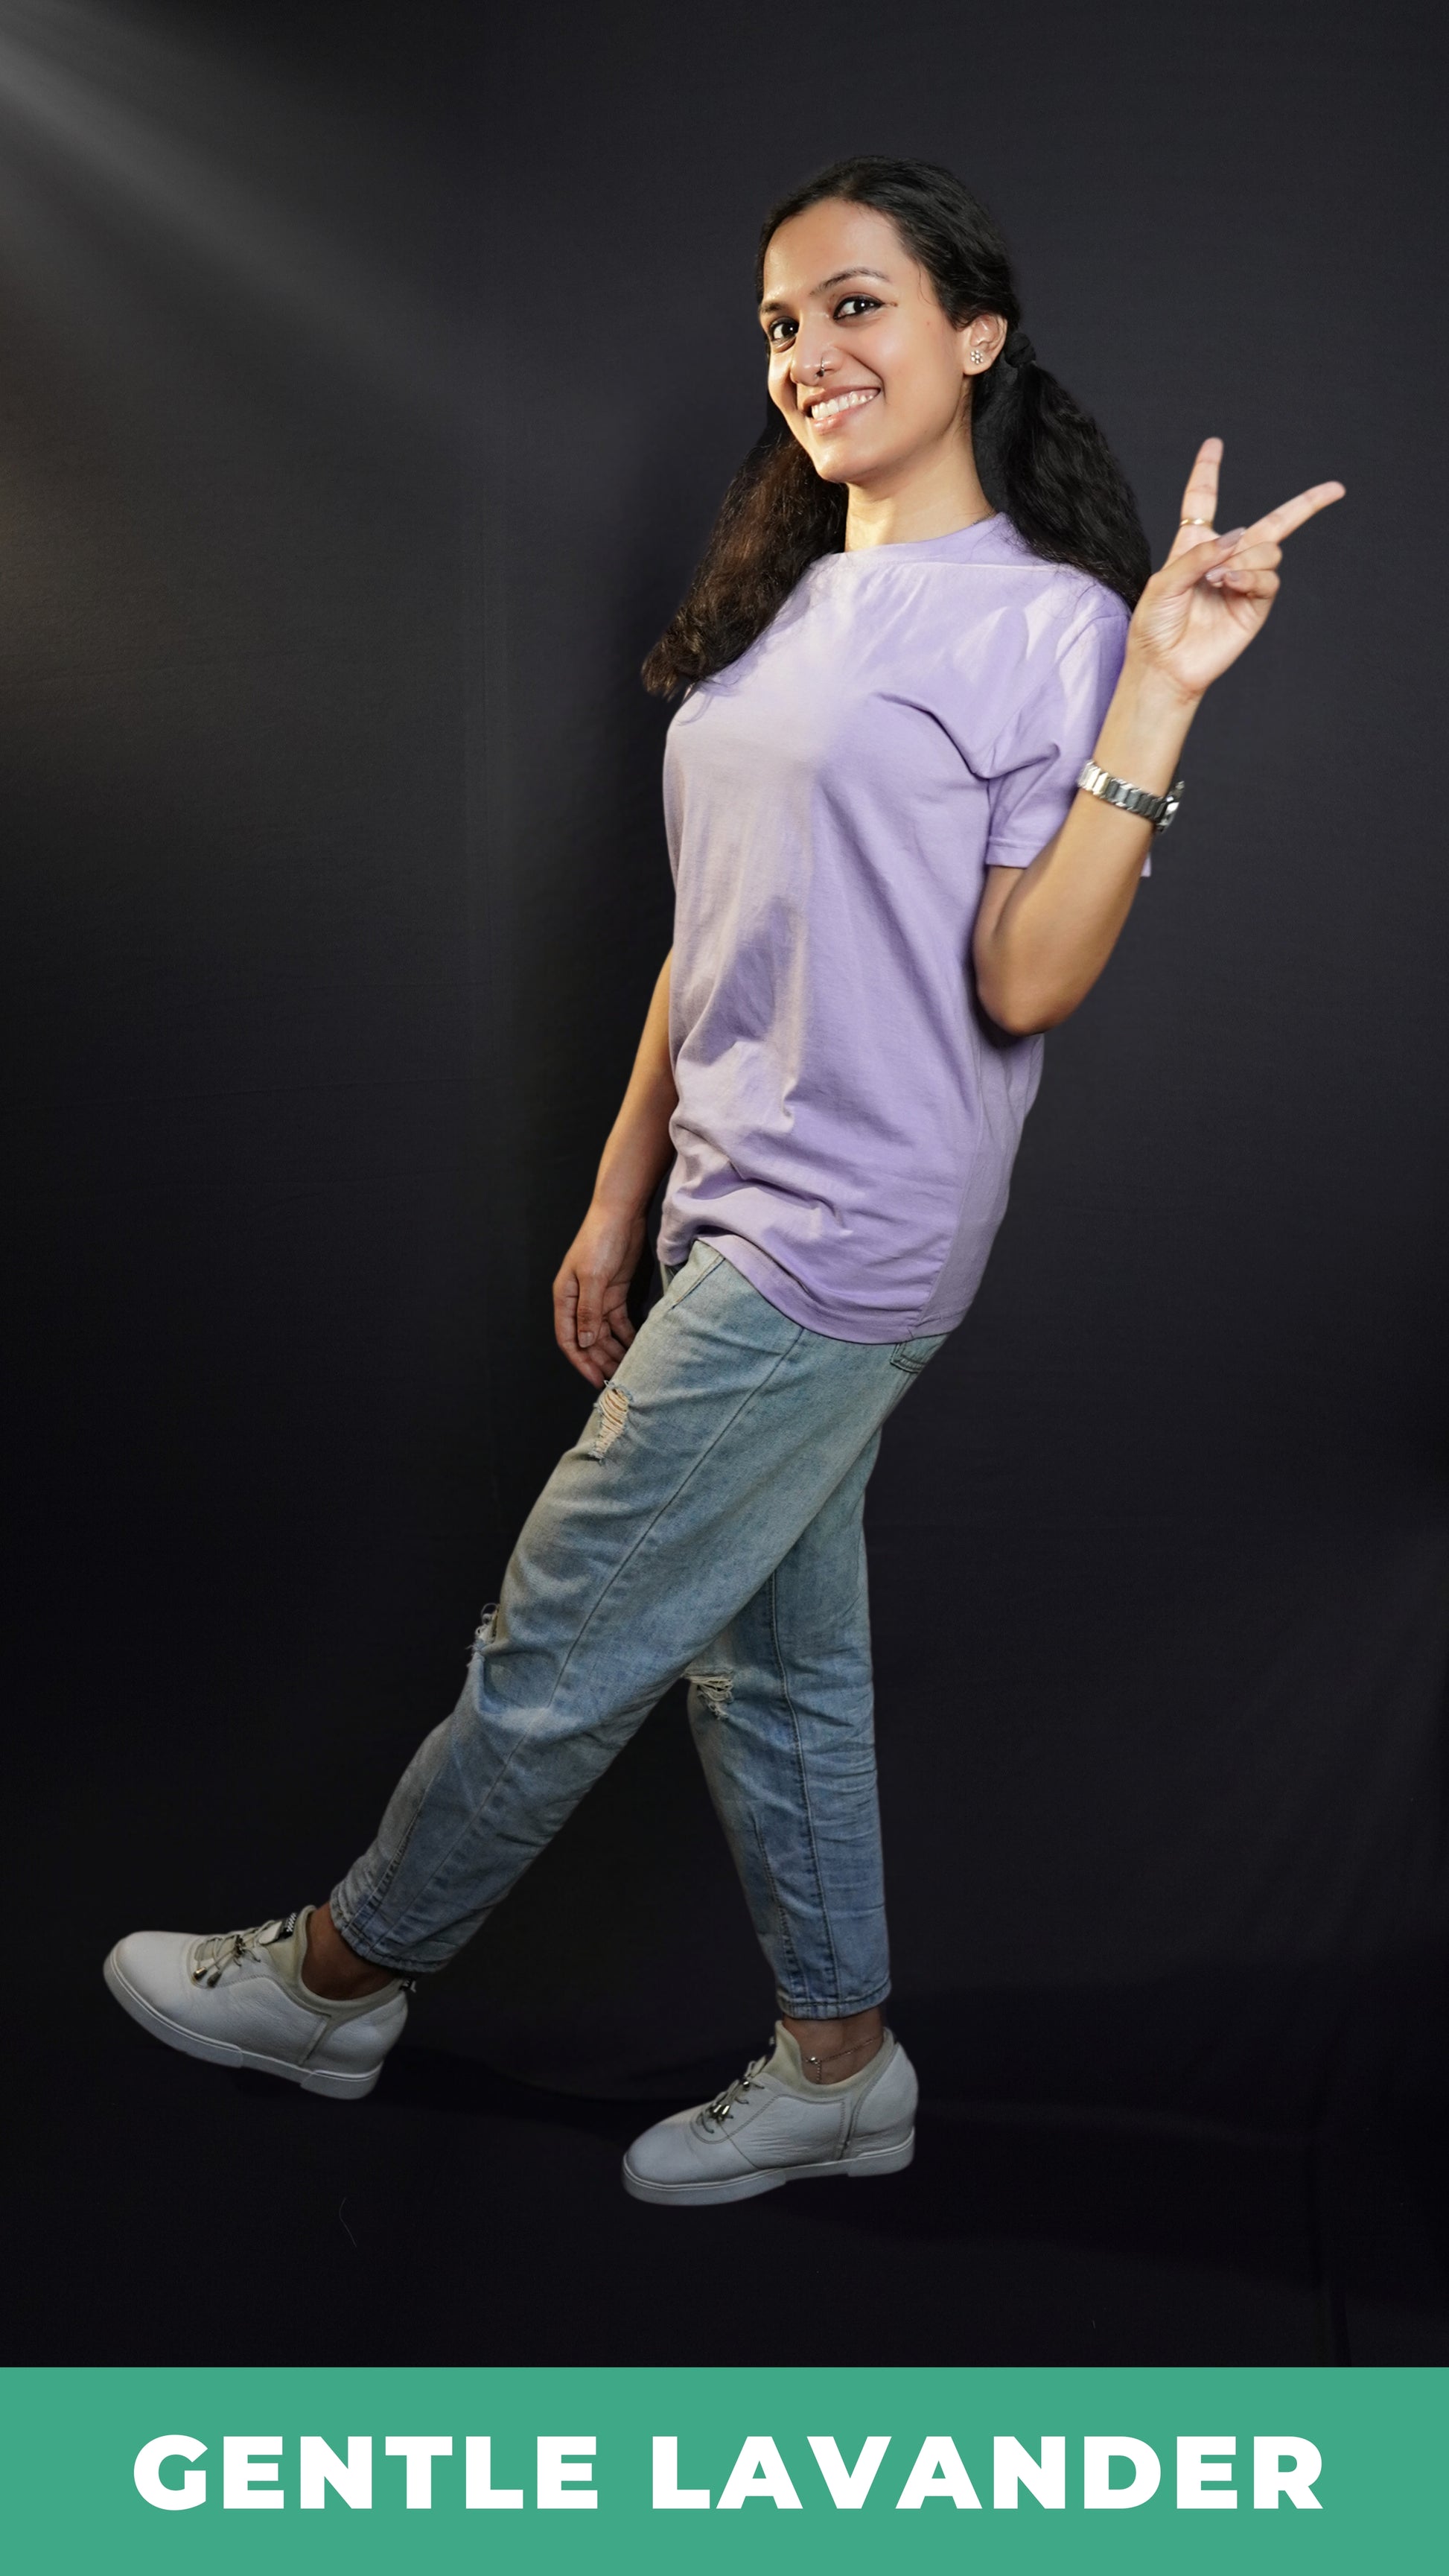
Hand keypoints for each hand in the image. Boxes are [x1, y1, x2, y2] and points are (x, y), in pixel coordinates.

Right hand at [552, 1201, 646, 1387]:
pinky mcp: (616, 1292)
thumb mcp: (593, 1276)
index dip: (581, 1361)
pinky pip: (619, 1322)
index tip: (595, 1380)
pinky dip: (627, 1336)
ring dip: (615, 1351)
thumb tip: (586, 1342)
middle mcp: (580, 1301)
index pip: (568, 1338)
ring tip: (630, 1368)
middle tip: (619, 1380)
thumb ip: (589, 1310)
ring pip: (605, 1334)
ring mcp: (598, 1298)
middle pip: (588, 1340)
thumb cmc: (600, 1240)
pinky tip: (638, 1348)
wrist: (621, 1214)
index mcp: (566, 1298)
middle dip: (601, 1361)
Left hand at [1127, 437, 1343, 703]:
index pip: (1203, 501)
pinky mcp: (1255, 605)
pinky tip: (1230, 586)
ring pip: (1269, 549)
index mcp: (1194, 545)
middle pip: (1272, 522)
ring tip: (1218, 580)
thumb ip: (1197, 554)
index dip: (1208, 471)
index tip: (1214, 444)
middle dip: (1307, 504)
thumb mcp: (1163, 581)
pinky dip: (1250, 577)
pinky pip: (1269, 578)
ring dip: (1245, 559)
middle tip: (1336, 488)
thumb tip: (1237, 536)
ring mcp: (1244, 581)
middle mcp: (1226, 558)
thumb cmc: (1155, 626)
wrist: (1165, 667)